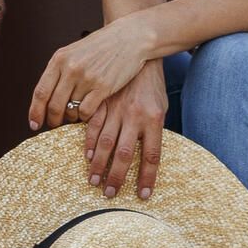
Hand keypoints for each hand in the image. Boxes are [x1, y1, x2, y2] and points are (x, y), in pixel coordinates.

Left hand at [27, 14, 155, 134]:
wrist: (128, 37)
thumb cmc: (101, 46)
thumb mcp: (73, 52)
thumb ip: (59, 70)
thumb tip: (46, 96)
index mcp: (59, 59)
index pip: (40, 91)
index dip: (35, 111)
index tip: (33, 123)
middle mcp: (71, 69)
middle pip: (54, 105)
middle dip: (52, 119)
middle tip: (53, 124)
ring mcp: (87, 78)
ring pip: (71, 110)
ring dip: (70, 117)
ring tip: (73, 115)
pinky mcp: (103, 87)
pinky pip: (86, 111)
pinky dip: (84, 117)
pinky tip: (86, 113)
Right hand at [80, 63, 169, 199]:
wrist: (138, 52)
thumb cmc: (151, 86)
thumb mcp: (160, 107)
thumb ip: (152, 132)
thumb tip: (146, 159)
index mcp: (154, 119)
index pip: (152, 156)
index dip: (147, 178)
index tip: (142, 196)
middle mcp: (135, 116)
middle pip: (125, 154)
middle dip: (116, 176)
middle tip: (109, 194)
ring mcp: (116, 108)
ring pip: (105, 142)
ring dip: (98, 164)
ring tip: (94, 181)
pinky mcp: (102, 101)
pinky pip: (92, 125)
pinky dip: (88, 142)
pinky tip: (87, 156)